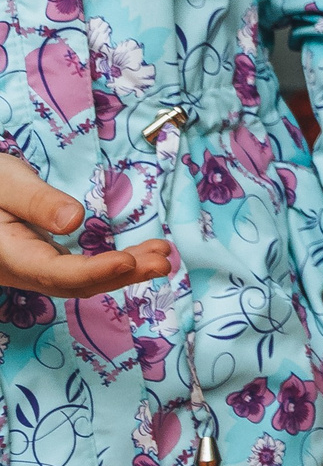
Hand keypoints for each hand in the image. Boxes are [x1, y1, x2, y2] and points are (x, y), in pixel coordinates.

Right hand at [0, 153, 171, 296]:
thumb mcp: (5, 182)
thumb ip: (35, 201)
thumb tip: (73, 220)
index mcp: (7, 255)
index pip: (55, 273)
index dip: (94, 271)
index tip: (128, 261)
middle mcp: (20, 270)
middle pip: (74, 284)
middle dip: (121, 275)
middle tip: (163, 261)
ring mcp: (32, 269)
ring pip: (80, 280)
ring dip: (124, 271)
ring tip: (162, 256)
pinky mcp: (43, 261)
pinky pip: (79, 270)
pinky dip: (111, 264)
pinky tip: (140, 255)